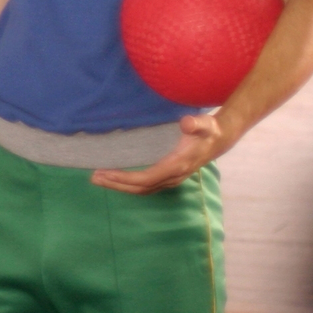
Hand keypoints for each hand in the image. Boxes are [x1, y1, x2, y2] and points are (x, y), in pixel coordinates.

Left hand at [90, 113, 227, 193]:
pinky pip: (145, 186)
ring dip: (120, 186)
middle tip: (94, 177)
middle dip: (116, 184)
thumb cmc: (207, 130)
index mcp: (177, 165)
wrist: (218, 140)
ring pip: (142, 189)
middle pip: (140, 187)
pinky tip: (115, 179)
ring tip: (99, 179)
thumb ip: (195, 123)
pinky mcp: (168, 178)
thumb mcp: (204, 123)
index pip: (146, 178)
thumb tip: (186, 123)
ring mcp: (170, 179)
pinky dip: (129, 185)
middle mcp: (172, 176)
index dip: (125, 178)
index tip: (105, 172)